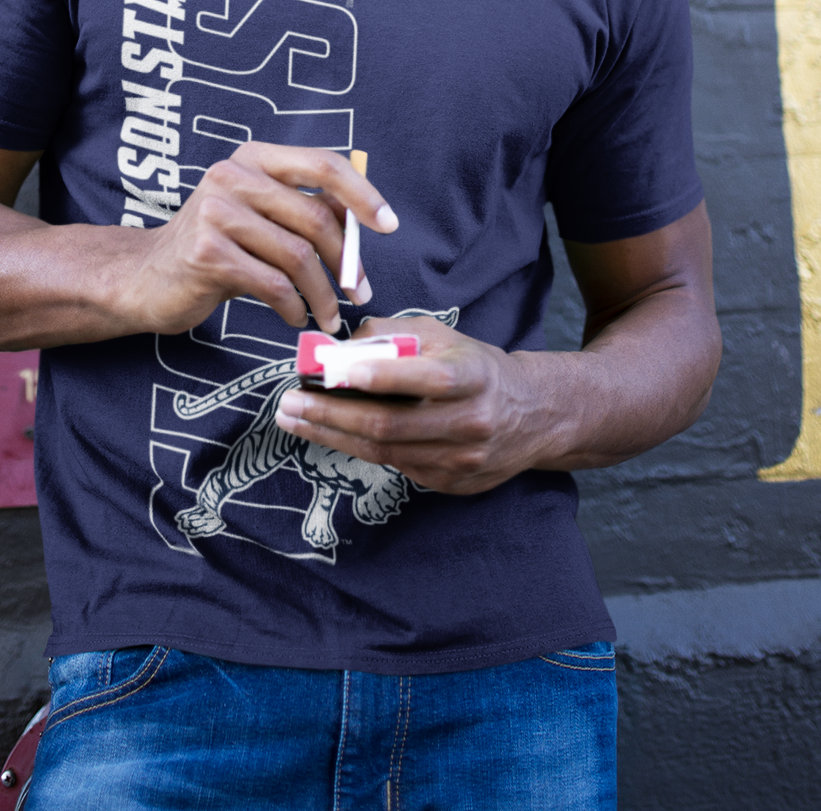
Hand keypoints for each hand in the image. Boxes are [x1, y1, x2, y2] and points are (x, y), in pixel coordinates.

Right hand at [119, 143, 397, 337]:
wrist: (145, 278)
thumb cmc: (215, 247)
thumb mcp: (259, 217)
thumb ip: (304, 209)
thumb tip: (365, 217)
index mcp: (254, 158)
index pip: (323, 163)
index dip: (363, 194)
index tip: (388, 225)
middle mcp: (232, 175)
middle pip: (314, 217)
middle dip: (346, 260)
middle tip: (359, 292)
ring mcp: (215, 213)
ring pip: (297, 255)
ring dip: (323, 293)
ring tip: (329, 316)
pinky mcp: (207, 254)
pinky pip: (272, 283)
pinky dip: (293, 307)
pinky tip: (294, 318)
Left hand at [274, 313, 548, 495]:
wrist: (531, 415)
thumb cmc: (475, 366)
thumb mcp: (443, 337)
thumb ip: (393, 336)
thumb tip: (339, 348)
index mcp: (471, 377)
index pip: (423, 379)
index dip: (380, 376)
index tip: (335, 371)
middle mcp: (470, 422)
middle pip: (390, 425)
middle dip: (331, 414)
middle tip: (289, 403)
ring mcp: (461, 460)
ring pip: (385, 452)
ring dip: (332, 435)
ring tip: (294, 419)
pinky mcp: (451, 484)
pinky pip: (395, 466)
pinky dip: (358, 448)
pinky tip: (330, 434)